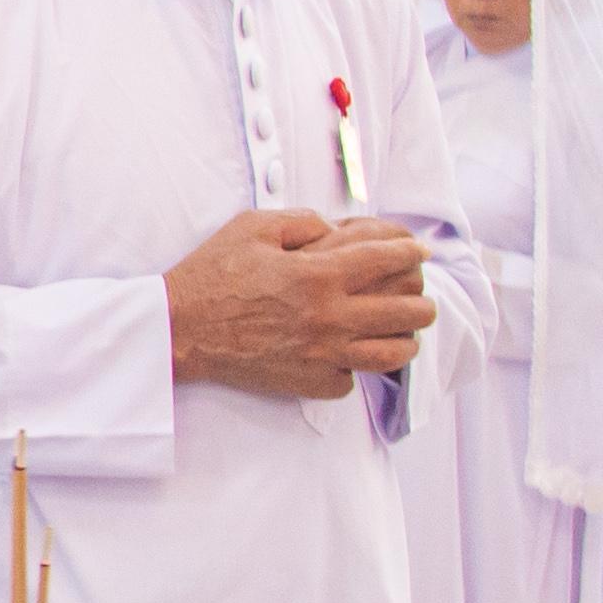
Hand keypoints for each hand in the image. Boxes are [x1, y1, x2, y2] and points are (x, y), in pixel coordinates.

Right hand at [164, 209, 434, 398]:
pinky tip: (348, 356)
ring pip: (393, 354)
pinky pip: (351, 380)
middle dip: (422, 300)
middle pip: (407, 311)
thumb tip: (334, 228)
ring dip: (406, 340)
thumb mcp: (252, 226)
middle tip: (419, 297)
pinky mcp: (308, 382)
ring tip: (402, 333)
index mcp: (318, 274)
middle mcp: (329, 316)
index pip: (387, 259)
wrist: (180, 329)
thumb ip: (302, 220)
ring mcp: (322, 353)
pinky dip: (354, 368)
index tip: (418, 250)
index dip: (410, 251)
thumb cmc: (212, 274)